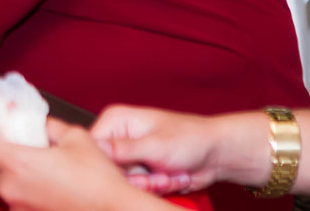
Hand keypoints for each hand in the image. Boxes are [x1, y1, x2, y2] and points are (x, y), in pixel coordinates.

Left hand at [0, 119, 149, 210]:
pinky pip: (15, 198)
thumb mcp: (74, 137)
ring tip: (29, 159)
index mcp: (18, 163)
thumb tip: (38, 122)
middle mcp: (13, 188)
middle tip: (7, 139)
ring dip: (6, 170)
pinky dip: (20, 186)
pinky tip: (40, 179)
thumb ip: (49, 126)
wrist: (115, 210)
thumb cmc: (98, 179)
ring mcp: (19, 207)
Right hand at [91, 105, 231, 195]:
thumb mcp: (155, 145)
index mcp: (115, 120)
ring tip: (168, 174)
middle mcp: (118, 137)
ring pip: (124, 182)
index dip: (111, 166)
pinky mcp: (140, 171)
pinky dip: (156, 188)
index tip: (133, 172)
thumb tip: (94, 148)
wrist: (215, 153)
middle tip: (158, 174)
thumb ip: (122, 149)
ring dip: (149, 185)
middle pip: (109, 169)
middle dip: (137, 179)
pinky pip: (137, 188)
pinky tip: (170, 177)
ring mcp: (129, 155)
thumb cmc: (190, 138)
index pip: (93, 147)